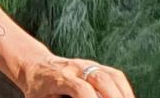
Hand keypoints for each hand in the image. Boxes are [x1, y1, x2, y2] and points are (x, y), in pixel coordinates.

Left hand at [18, 56, 135, 97]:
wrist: (35, 65)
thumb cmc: (37, 89)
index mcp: (58, 77)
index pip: (81, 89)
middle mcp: (74, 67)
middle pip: (102, 79)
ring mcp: (86, 64)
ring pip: (112, 76)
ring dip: (124, 95)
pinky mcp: (95, 65)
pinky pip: (115, 75)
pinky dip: (124, 89)